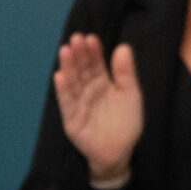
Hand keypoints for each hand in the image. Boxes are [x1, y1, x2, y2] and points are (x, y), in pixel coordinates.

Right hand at [53, 32, 143, 183]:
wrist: (120, 152)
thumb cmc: (126, 122)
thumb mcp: (130, 94)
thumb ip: (126, 73)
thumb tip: (124, 47)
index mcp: (103, 84)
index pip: (96, 64)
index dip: (93, 52)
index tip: (90, 37)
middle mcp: (88, 91)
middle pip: (82, 70)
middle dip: (79, 55)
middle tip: (76, 38)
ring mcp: (78, 103)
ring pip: (72, 82)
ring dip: (68, 67)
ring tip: (65, 51)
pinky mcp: (71, 118)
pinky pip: (67, 102)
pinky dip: (63, 90)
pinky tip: (60, 76)